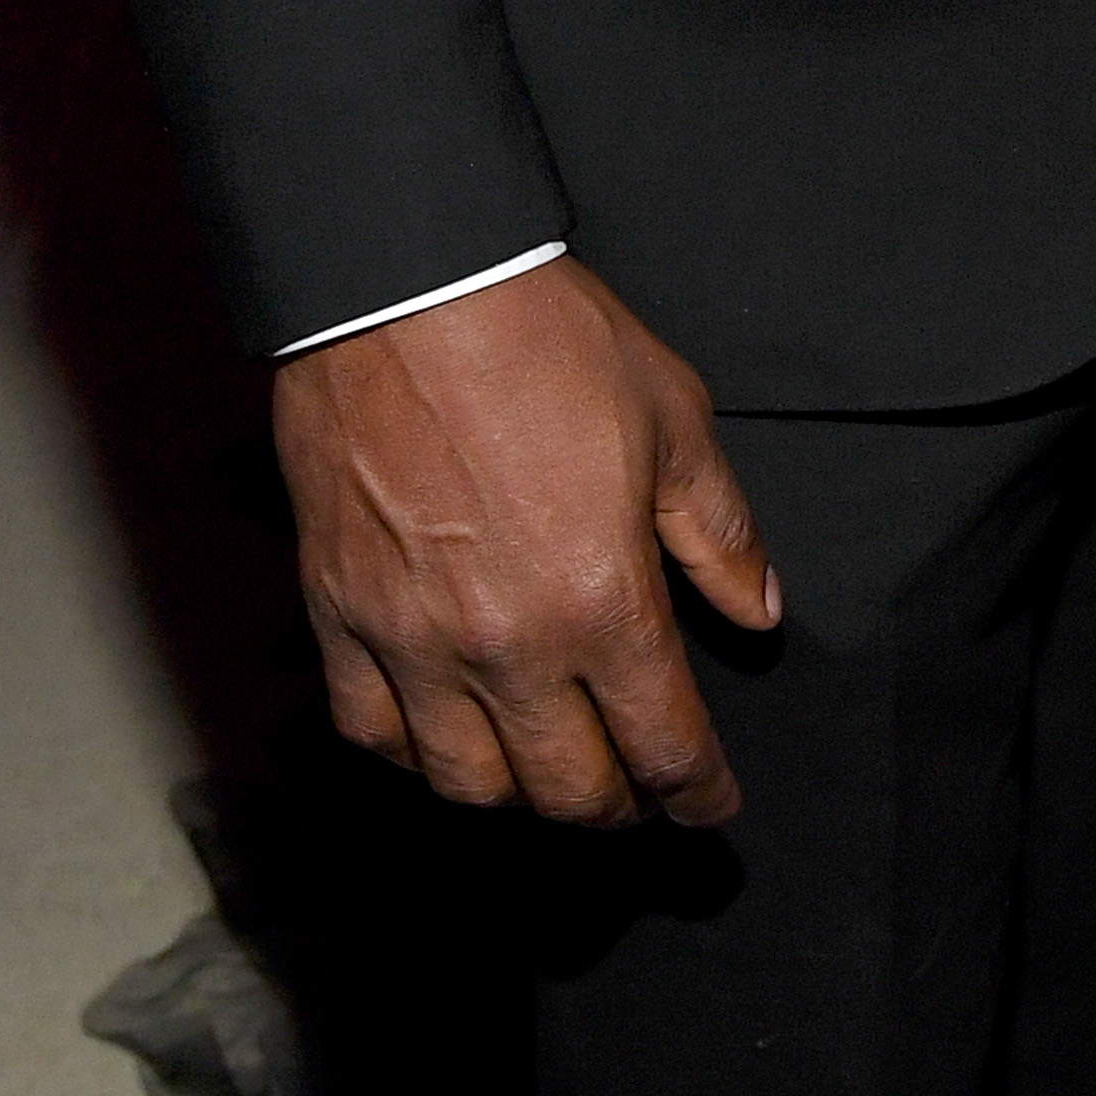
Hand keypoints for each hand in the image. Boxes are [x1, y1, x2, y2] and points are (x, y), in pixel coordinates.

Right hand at [271, 255, 778, 824]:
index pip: (663, 743)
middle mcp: (506, 647)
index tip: (711, 805)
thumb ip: (718, 531)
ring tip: (547, 769)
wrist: (404, 289)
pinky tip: (444, 737)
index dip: (697, 791)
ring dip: (519, 794)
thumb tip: (757, 608)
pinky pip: (371, 733)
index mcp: (602, 602)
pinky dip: (414, 756)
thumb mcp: (674, 419)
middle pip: (568, 789)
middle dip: (618, 806)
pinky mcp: (338, 617)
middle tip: (638, 792)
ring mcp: (411, 641)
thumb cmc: (543, 341)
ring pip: (467, 785)